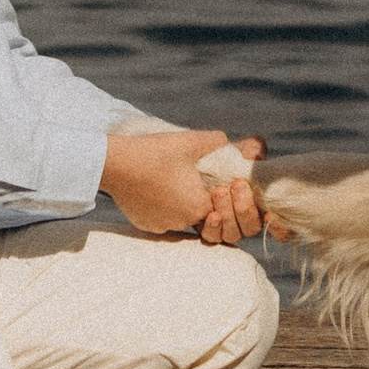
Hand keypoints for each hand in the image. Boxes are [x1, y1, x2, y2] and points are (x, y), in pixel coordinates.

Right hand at [100, 128, 267, 244]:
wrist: (112, 163)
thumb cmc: (154, 151)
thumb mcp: (194, 142)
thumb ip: (226, 145)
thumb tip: (256, 147)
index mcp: (199, 208)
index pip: (229, 215)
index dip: (233, 201)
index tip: (227, 183)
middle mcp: (183, 224)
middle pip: (212, 224)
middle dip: (219, 208)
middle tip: (212, 186)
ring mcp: (163, 227)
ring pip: (189, 222)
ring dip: (195, 208)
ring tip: (188, 185)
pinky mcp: (147, 225)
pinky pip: (168, 221)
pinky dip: (171, 208)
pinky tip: (164, 188)